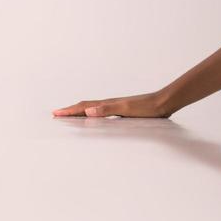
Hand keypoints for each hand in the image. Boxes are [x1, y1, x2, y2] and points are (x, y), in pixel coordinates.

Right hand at [53, 91, 173, 118]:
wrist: (165, 102)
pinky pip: (104, 112)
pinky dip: (95, 115)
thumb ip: (108, 109)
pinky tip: (98, 119)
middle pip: (86, 106)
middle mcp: (111, 103)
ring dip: (81, 111)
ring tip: (73, 115)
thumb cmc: (147, 107)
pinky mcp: (125, 111)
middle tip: (58, 114)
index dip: (69, 111)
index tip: (55, 113)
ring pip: (94, 108)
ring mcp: (118, 106)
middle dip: (71, 110)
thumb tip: (88, 111)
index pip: (84, 107)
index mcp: (108, 104)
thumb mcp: (126, 109)